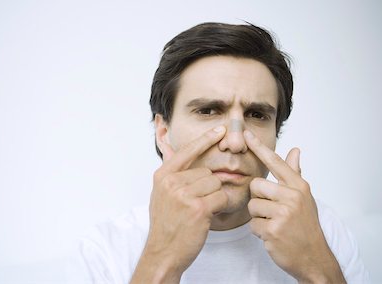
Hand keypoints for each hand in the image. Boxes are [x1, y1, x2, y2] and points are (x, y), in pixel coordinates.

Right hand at [131, 126, 228, 283]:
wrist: (163, 251)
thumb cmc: (166, 223)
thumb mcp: (161, 194)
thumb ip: (171, 173)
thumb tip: (171, 150)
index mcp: (163, 176)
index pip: (187, 151)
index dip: (205, 140)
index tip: (220, 130)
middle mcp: (172, 182)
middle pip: (207, 172)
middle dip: (208, 187)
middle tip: (197, 204)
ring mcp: (184, 195)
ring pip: (215, 183)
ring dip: (214, 197)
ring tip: (200, 211)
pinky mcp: (198, 208)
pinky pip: (221, 196)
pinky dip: (220, 206)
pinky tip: (207, 216)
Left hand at [243, 130, 345, 282]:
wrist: (314, 256)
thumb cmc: (305, 225)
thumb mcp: (304, 197)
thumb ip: (295, 173)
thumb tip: (295, 150)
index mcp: (298, 186)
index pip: (275, 162)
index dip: (259, 147)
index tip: (246, 134)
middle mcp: (292, 196)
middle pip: (255, 186)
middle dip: (258, 199)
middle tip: (272, 211)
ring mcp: (283, 213)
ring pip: (252, 206)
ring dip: (258, 217)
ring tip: (274, 223)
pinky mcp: (273, 230)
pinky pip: (253, 224)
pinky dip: (259, 232)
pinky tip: (273, 235)